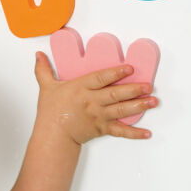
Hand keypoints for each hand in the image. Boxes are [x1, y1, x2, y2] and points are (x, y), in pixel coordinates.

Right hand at [34, 51, 157, 143]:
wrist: (53, 135)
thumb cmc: (51, 112)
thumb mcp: (46, 87)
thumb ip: (43, 70)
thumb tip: (38, 55)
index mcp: (80, 89)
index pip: (100, 78)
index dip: (115, 73)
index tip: (129, 68)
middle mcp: (91, 102)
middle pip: (115, 94)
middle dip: (133, 90)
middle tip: (148, 86)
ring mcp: (98, 116)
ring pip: (121, 110)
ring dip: (138, 106)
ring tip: (153, 102)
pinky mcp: (102, 129)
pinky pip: (120, 131)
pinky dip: (134, 133)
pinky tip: (147, 133)